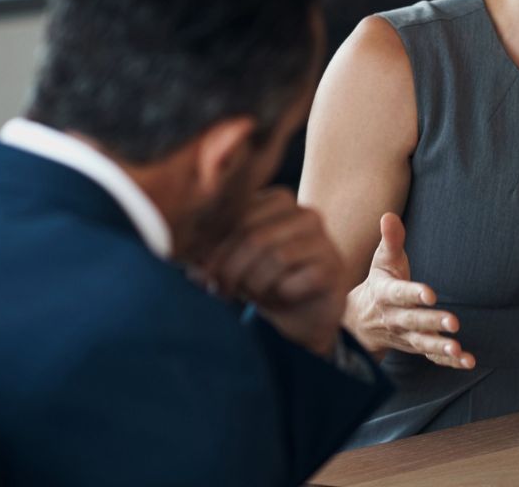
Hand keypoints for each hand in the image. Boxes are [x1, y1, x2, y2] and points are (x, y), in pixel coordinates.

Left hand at [202, 187, 345, 356]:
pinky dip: (278, 295)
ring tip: (250, 296)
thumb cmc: (267, 282)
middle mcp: (305, 214)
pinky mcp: (332, 269)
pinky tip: (279, 299)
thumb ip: (213, 256)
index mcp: (277, 202)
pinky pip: (295, 280)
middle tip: (219, 290)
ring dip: (254, 284)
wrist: (305, 315)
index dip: (214, 247)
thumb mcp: (236, 265)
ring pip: (275, 257)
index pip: (238, 216)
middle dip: (230, 268)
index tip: (198, 273)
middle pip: (254, 236)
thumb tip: (186, 263)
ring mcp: (323, 240)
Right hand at [346, 212, 473, 368]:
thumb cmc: (379, 283)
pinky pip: (432, 357)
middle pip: (413, 321)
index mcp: (386, 294)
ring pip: (422, 344)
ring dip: (440, 347)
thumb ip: (390, 240)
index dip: (413, 294)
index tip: (430, 293)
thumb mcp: (382, 261)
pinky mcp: (416, 347)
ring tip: (457, 349)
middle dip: (432, 322)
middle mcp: (395, 318)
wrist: (361, 322)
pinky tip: (468, 361)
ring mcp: (405, 336)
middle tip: (453, 323)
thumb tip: (389, 215)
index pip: (399, 294)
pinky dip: (449, 362)